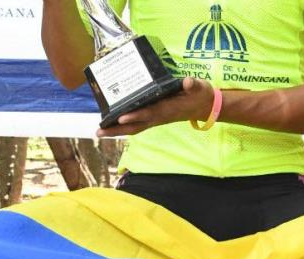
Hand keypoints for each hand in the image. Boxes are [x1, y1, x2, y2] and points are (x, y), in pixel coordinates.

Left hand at [97, 77, 214, 136]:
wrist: (205, 107)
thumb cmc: (200, 95)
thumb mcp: (199, 87)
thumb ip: (193, 85)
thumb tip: (188, 81)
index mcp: (168, 109)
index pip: (150, 113)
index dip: (136, 116)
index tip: (121, 118)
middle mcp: (159, 117)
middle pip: (135, 126)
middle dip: (117, 130)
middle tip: (98, 132)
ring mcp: (156, 119)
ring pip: (134, 128)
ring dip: (117, 131)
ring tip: (99, 131)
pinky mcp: (154, 118)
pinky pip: (136, 125)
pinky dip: (123, 127)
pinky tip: (111, 124)